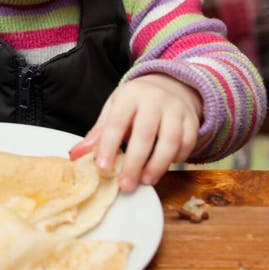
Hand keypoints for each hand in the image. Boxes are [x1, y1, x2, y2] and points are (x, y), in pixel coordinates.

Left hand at [70, 74, 200, 191]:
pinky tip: (165, 167)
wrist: (169, 84)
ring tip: (146, 181)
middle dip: (135, 163)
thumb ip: (98, 133)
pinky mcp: (192, 120)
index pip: (117, 122)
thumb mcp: (114, 109)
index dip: (108, 146)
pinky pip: (187, 142)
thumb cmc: (136, 102)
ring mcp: (176, 109)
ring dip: (158, 164)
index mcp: (130, 96)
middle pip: (145, 134)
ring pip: (170, 140)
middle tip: (126, 185)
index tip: (103, 169)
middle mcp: (154, 100)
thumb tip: (76, 155)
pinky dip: (178, 158)